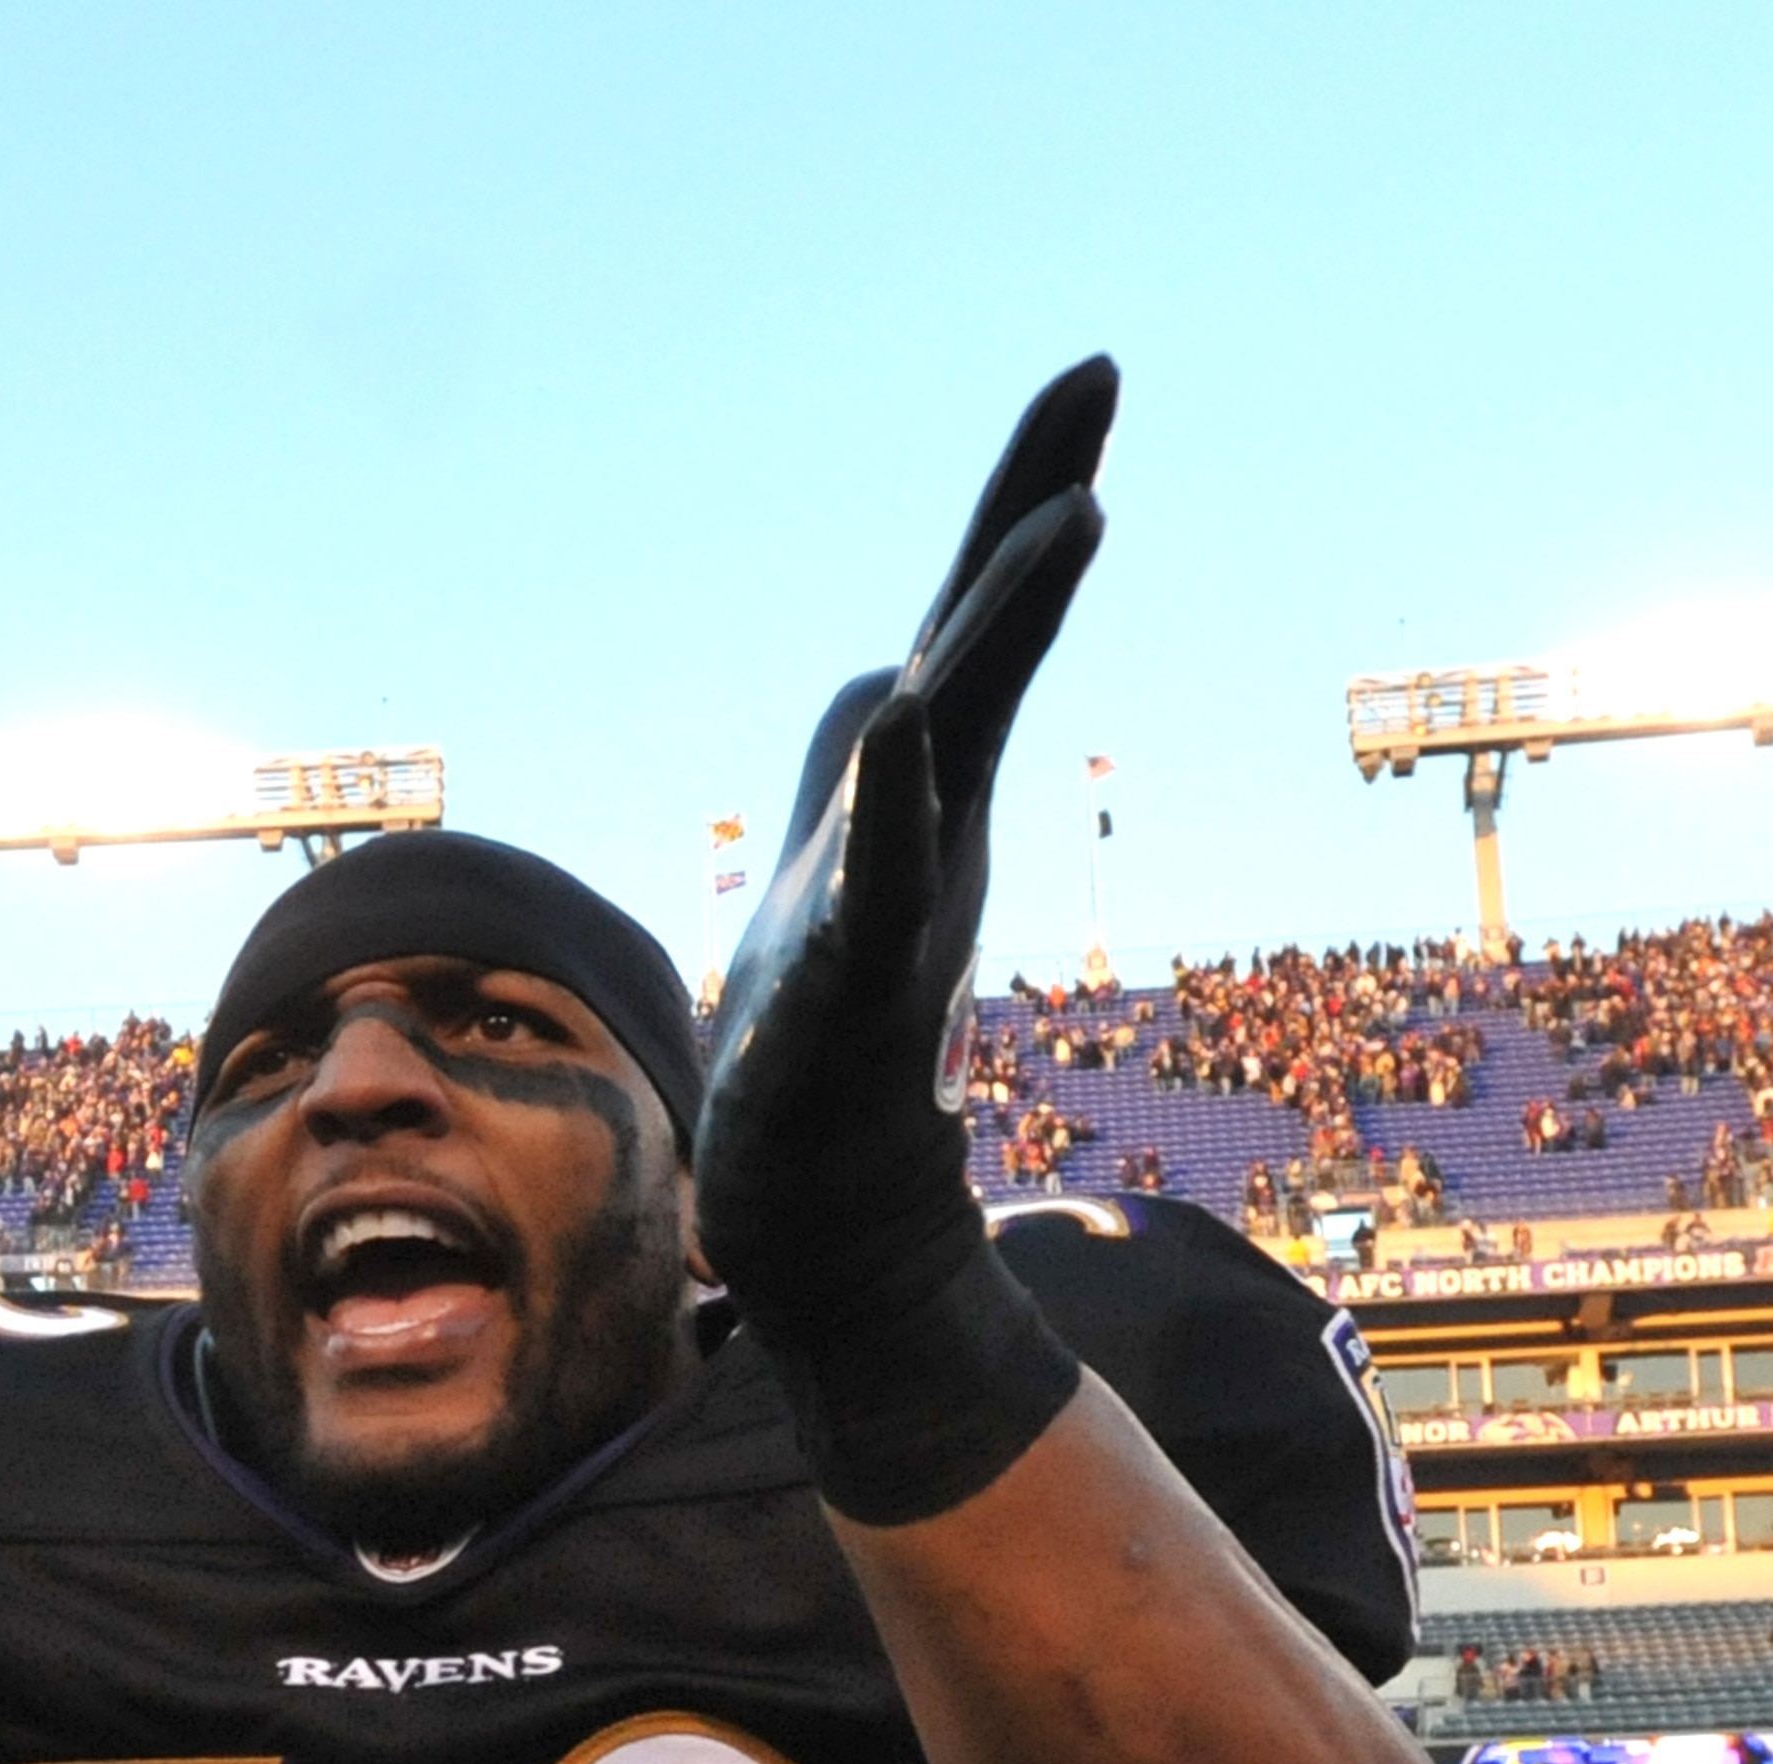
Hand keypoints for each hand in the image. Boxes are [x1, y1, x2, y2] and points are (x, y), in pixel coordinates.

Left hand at [696, 360, 1116, 1521]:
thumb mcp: (842, 874)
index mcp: (917, 800)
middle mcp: (925, 838)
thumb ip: (871, 775)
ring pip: (952, 749)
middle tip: (1095, 394)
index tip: (1090, 386)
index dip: (1023, 506)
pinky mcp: (845, 1005)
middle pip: (980, 650)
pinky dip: (894, 810)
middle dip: (1031, 518)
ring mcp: (893, 914)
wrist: (825, 1221)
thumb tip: (895, 691)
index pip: (970, 627)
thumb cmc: (825, 1054)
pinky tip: (902, 728)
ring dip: (1002, 635)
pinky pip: (878, 889)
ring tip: (1069, 522)